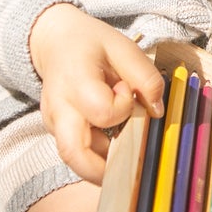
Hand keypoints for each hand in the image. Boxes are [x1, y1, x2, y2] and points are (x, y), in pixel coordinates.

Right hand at [29, 4, 164, 184]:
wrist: (55, 43)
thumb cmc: (91, 45)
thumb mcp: (123, 48)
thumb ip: (145, 77)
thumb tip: (157, 111)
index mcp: (75, 81)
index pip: (102, 112)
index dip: (123, 107)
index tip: (128, 90)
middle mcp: (59, 108)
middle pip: (74, 154)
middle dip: (105, 169)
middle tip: (134, 165)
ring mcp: (54, 124)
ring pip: (75, 160)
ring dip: (104, 162)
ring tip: (127, 146)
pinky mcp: (57, 133)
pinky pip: (78, 153)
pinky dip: (98, 155)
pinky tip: (115, 141)